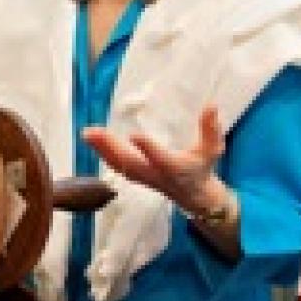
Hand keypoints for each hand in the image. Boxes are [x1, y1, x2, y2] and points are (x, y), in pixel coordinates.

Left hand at [82, 105, 228, 215]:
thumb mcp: (212, 150)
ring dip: (102, 150)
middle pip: (131, 163)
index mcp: (175, 168)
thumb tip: (211, 104)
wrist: (193, 196)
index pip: (161, 159)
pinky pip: (117, 165)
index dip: (148, 149)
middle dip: (111, 148)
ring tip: (88, 134)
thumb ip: (210, 129)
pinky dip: (103, 153)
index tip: (134, 135)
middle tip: (93, 132)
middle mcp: (156, 174)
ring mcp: (143, 177)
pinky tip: (92, 140)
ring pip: (120, 165)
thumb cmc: (202, 168)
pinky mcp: (135, 175)